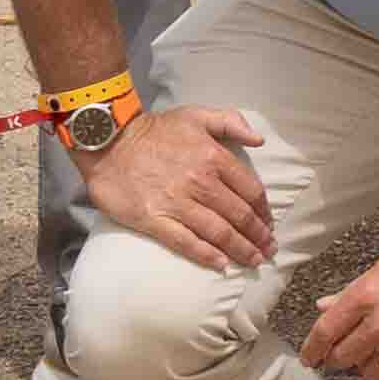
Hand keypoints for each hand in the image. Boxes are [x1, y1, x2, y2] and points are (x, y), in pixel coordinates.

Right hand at [78, 102, 275, 270]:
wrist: (109, 141)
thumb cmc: (155, 130)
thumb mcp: (196, 114)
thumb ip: (231, 122)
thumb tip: (259, 140)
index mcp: (214, 157)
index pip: (250, 191)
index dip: (263, 211)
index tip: (269, 224)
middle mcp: (200, 183)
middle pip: (239, 216)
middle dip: (258, 236)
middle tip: (268, 250)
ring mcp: (177, 203)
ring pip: (218, 232)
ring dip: (240, 249)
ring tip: (253, 261)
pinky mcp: (155, 220)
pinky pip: (186, 242)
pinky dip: (206, 255)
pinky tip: (221, 264)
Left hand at [306, 224, 378, 379]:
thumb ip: (353, 291)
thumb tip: (324, 308)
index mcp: (369, 293)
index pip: (327, 332)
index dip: (313, 349)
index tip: (310, 357)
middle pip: (345, 357)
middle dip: (339, 358)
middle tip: (344, 355)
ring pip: (371, 374)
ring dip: (368, 368)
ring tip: (376, 356)